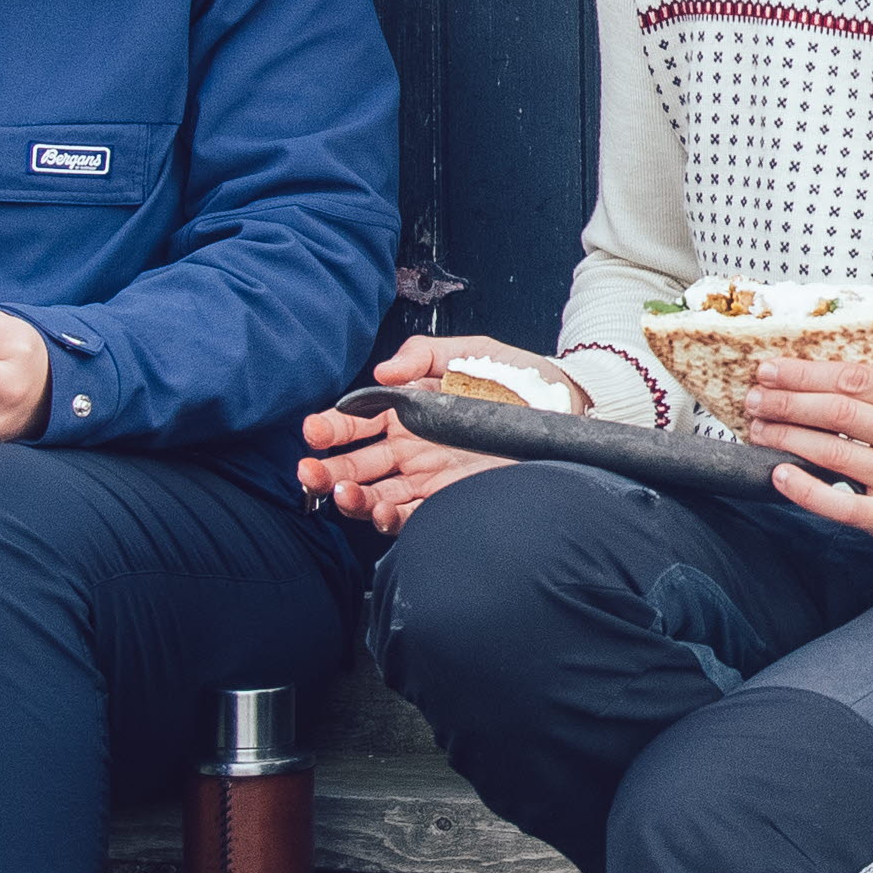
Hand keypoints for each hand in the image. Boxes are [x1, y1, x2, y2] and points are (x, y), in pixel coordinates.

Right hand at [297, 335, 579, 536]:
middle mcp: (410, 448)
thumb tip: (383, 371)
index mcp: (406, 411)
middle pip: (356, 465)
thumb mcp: (469, 353)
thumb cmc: (515, 377)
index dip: (331, 427)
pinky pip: (412, 517)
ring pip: (376, 495)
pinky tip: (380, 512)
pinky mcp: (450, 501)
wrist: (563, 408)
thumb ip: (424, 354)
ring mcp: (428, 478)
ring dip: (351, 498)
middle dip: (326, 469)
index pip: (356, 422)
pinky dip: (390, 519)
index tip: (314, 431)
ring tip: (340, 494)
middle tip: (309, 470)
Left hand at [743, 356, 872, 549]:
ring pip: (835, 454)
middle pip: (840, 414)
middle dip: (788, 403)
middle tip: (755, 399)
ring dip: (787, 438)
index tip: (768, 370)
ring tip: (759, 429)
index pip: (855, 378)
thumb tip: (796, 373)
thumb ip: (871, 388)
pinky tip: (779, 473)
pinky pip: (842, 505)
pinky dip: (805, 489)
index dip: (805, 373)